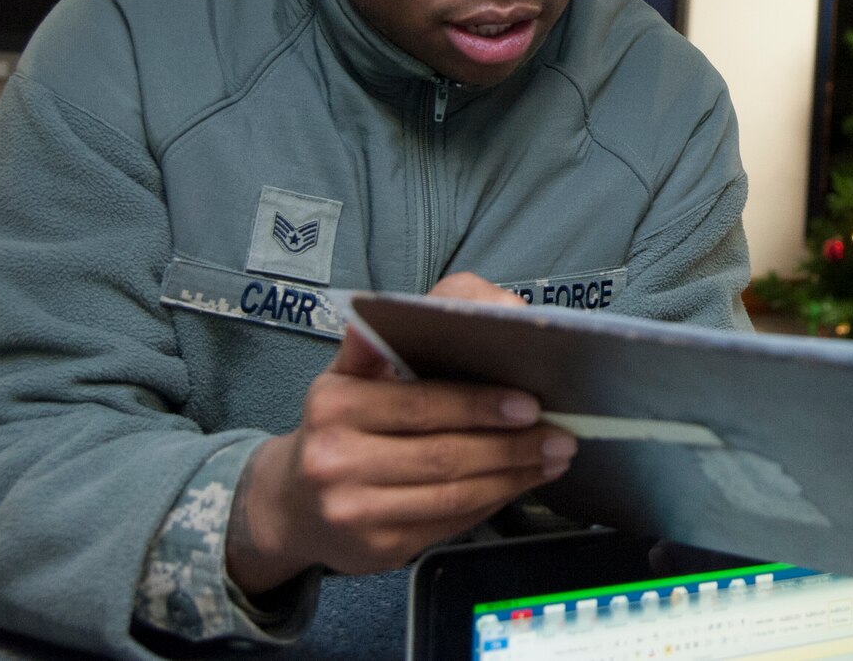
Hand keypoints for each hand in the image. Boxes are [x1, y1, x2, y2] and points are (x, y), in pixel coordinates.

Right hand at [226, 273, 575, 592]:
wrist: (291, 503)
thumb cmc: (343, 422)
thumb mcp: (353, 370)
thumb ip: (397, 332)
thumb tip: (466, 302)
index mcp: (333, 403)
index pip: (421, 404)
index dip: (479, 405)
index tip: (530, 402)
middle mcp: (333, 460)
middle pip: (443, 455)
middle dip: (512, 445)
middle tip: (561, 433)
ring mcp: (353, 511)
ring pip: (453, 495)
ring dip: (514, 476)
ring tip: (554, 456)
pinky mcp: (375, 550)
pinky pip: (449, 524)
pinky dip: (493, 501)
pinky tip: (520, 483)